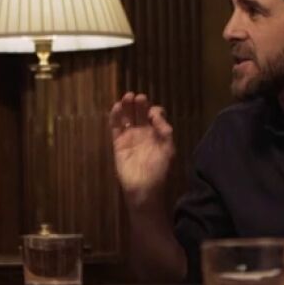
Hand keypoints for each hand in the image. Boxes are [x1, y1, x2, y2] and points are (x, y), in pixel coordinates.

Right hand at [110, 92, 174, 208]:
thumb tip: (156, 113)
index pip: (154, 115)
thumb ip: (164, 130)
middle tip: (138, 97)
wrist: (144, 188)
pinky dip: (115, 116)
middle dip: (139, 104)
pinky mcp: (118, 142)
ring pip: (127, 117)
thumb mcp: (168, 149)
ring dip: (127, 106)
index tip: (152, 112)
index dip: (153, 110)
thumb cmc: (159, 169)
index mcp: (157, 133)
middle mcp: (143, 132)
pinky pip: (116, 126)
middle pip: (140, 113)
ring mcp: (130, 137)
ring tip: (127, 97)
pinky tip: (117, 107)